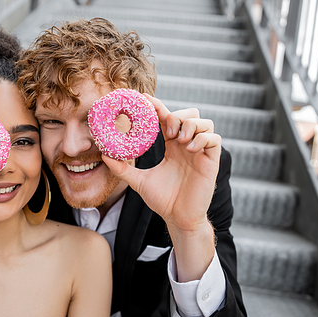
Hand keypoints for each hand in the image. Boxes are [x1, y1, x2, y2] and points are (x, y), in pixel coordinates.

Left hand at [103, 95, 219, 279]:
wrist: (178, 218)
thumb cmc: (162, 200)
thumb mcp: (138, 181)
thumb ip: (121, 168)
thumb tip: (103, 155)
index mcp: (172, 146)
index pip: (167, 118)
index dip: (157, 106)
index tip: (143, 98)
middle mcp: (186, 145)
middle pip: (190, 114)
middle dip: (178, 116)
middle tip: (168, 131)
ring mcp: (200, 152)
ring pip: (204, 122)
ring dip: (191, 125)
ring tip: (180, 140)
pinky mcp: (211, 161)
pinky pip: (214, 139)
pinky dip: (202, 138)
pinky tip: (190, 148)